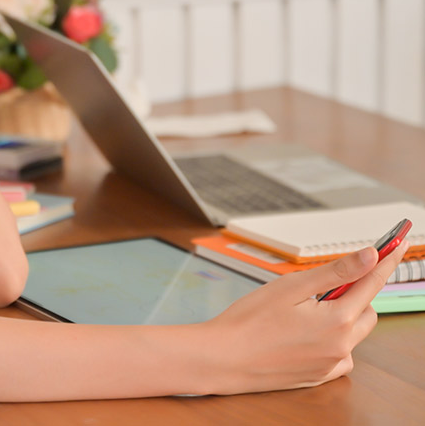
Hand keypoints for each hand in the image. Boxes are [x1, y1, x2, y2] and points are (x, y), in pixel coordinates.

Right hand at [201, 240, 408, 394]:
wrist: (223, 359)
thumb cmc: (249, 321)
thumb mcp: (290, 287)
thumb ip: (334, 272)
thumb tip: (369, 256)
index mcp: (337, 320)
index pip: (371, 283)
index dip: (385, 260)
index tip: (397, 243)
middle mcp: (341, 346)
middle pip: (366, 310)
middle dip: (354, 294)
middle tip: (322, 286)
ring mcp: (331, 364)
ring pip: (354, 334)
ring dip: (342, 318)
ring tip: (304, 313)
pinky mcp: (319, 377)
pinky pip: (340, 355)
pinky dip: (332, 342)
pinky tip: (304, 335)